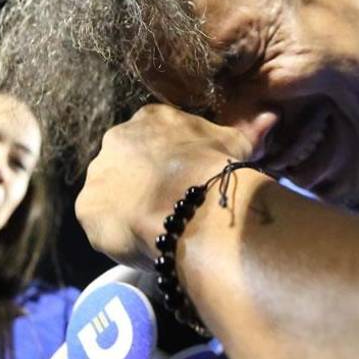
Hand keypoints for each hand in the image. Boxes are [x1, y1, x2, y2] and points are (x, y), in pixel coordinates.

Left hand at [75, 104, 251, 267]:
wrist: (190, 207)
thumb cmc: (215, 170)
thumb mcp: (237, 145)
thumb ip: (250, 131)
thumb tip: (271, 118)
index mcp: (149, 119)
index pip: (153, 138)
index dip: (168, 162)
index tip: (182, 181)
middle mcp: (116, 139)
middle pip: (127, 163)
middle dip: (143, 182)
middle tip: (168, 207)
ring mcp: (97, 173)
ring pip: (111, 192)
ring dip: (127, 206)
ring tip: (155, 228)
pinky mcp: (86, 206)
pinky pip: (99, 220)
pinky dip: (115, 231)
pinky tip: (138, 240)